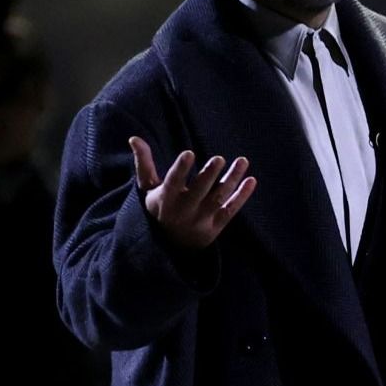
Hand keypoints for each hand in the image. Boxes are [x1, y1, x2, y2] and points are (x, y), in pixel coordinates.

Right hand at [131, 138, 255, 250]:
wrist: (169, 247)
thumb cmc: (158, 209)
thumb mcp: (148, 189)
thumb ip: (144, 163)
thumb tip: (134, 138)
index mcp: (166, 200)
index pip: (173, 183)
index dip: (180, 169)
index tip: (189, 152)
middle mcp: (184, 211)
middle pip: (199, 192)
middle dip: (209, 175)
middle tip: (219, 158)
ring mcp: (201, 220)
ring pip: (219, 198)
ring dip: (232, 180)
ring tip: (242, 161)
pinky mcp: (215, 227)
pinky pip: (230, 211)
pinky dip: (242, 197)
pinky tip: (251, 180)